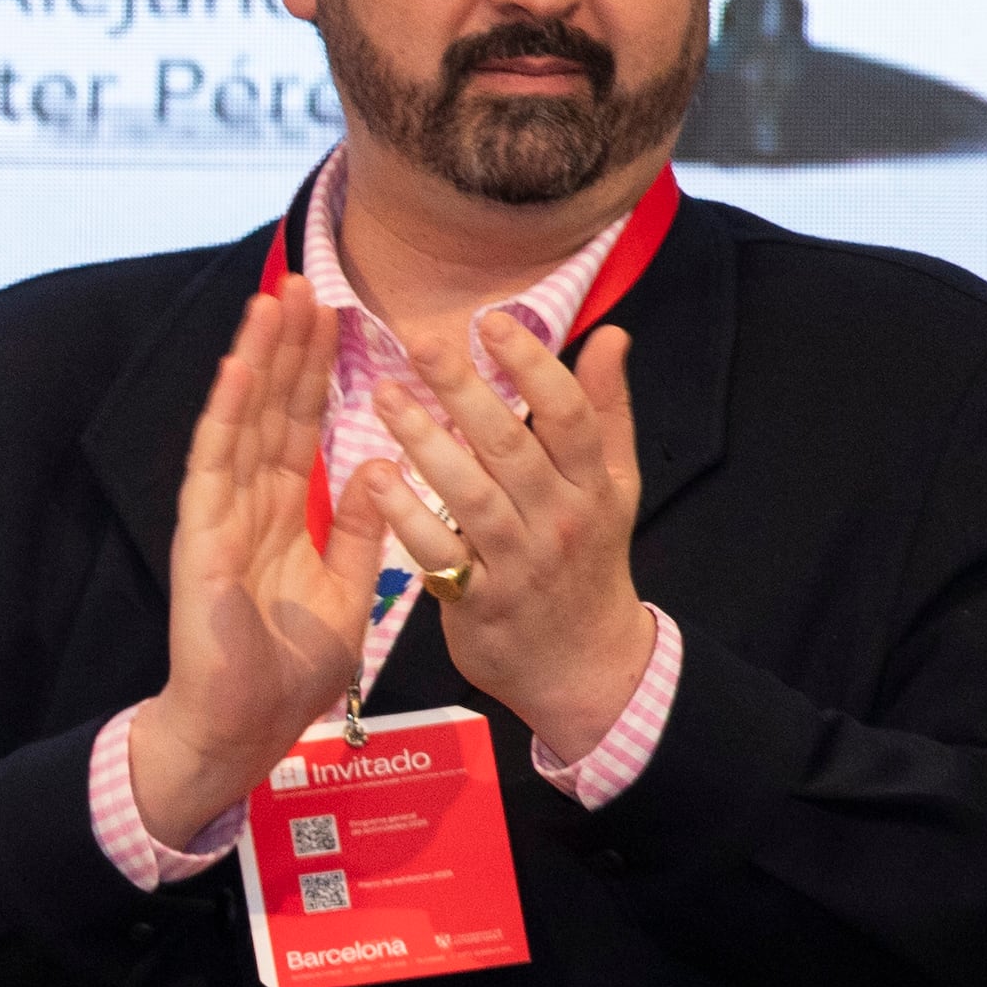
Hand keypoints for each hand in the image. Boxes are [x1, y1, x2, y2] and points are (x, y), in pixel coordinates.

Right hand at [124, 274, 389, 844]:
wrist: (244, 727)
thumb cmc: (287, 672)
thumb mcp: (347, 591)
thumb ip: (357, 531)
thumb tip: (375, 469)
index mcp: (284, 515)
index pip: (303, 427)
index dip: (319, 372)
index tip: (338, 317)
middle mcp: (249, 503)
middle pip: (272, 408)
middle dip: (290, 345)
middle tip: (307, 280)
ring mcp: (221, 515)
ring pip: (243, 419)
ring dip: (258, 358)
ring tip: (276, 298)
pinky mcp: (203, 536)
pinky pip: (214, 462)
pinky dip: (227, 411)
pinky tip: (242, 366)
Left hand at [364, 311, 648, 761]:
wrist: (585, 665)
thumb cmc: (588, 559)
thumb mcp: (613, 486)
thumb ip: (605, 410)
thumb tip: (610, 334)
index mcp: (592, 485)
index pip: (569, 416)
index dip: (533, 366)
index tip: (491, 321)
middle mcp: (558, 519)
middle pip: (510, 447)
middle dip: (464, 390)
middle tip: (420, 341)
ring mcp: (518, 562)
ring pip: (469, 495)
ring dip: (424, 442)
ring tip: (384, 396)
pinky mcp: (478, 602)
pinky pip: (438, 553)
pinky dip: (405, 517)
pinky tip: (372, 479)